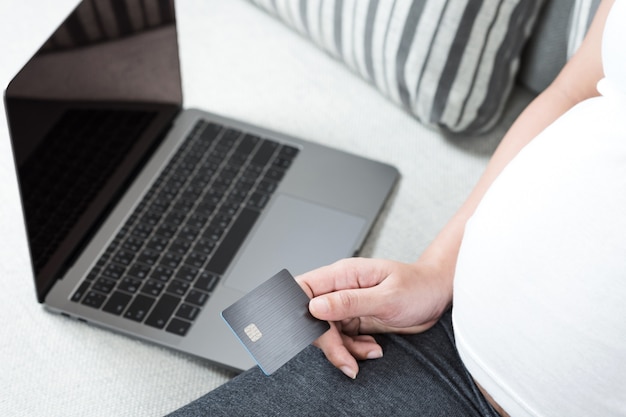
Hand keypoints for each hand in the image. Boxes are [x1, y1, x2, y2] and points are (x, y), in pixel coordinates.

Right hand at [296, 257, 451, 378]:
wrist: (437, 295)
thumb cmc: (418, 287)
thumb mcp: (386, 297)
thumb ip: (350, 302)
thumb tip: (315, 306)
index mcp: (343, 274)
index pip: (304, 288)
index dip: (300, 311)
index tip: (313, 333)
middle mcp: (340, 288)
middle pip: (313, 318)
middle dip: (328, 342)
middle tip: (347, 360)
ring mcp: (347, 305)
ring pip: (327, 333)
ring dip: (344, 350)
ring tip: (369, 351)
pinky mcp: (355, 319)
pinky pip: (343, 340)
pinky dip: (355, 350)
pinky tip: (373, 349)